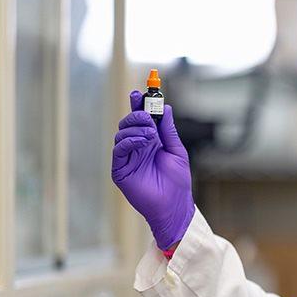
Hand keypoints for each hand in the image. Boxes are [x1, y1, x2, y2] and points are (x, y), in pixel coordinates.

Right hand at [112, 90, 194, 249]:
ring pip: (122, 134)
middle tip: (147, 115)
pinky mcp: (120, 170)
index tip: (139, 92)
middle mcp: (137, 148)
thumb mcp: (176, 151)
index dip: (139, 106)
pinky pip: (119, 150)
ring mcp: (127, 158)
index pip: (142, 120)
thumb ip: (168, 131)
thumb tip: (166, 108)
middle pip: (129, 123)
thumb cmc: (177, 181)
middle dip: (136, 114)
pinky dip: (129, 141)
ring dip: (135, 128)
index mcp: (151, 142)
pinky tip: (142, 141)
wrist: (174, 204)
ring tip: (150, 134)